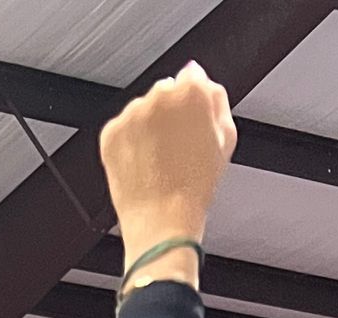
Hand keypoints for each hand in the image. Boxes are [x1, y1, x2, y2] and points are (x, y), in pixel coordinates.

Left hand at [100, 63, 235, 258]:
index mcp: (191, 91)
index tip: (192, 120)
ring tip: (159, 162)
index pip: (191, 77)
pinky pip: (122, 129)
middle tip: (177, 148)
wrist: (162, 221)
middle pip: (165, 92)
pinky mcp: (111, 132)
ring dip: (148, 128)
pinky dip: (129, 143)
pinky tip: (143, 165)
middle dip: (170, 114)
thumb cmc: (195, 187)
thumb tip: (203, 81)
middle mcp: (159, 96)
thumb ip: (216, 98)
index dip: (193, 102)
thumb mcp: (226, 137)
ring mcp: (132, 114)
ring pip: (142, 111)